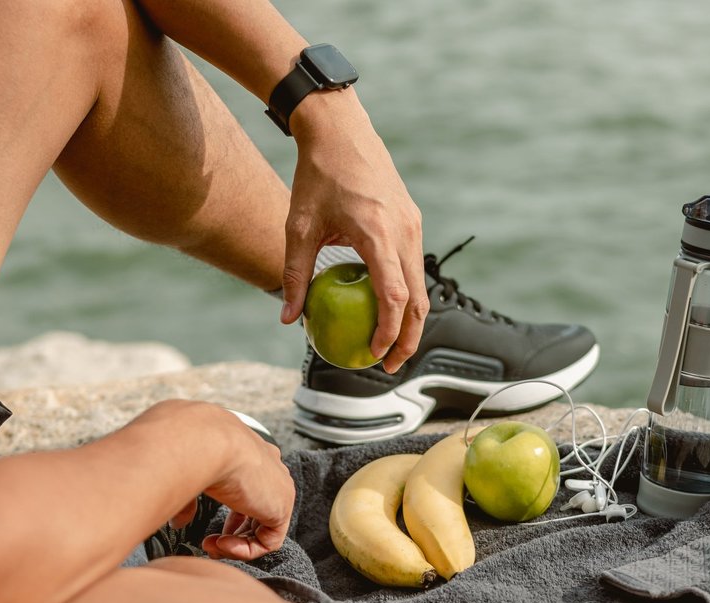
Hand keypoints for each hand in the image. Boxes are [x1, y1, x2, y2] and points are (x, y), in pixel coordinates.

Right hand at [170, 403, 293, 559]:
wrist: (204, 441)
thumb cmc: (191, 448)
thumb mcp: (189, 474)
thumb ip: (189, 500)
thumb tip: (178, 522)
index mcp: (252, 452)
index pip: (250, 488)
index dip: (231, 515)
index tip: (210, 526)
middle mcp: (270, 467)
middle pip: (260, 509)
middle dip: (234, 531)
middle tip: (210, 542)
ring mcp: (279, 486)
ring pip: (265, 527)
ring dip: (237, 543)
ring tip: (213, 545)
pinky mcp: (281, 506)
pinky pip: (269, 540)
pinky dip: (245, 550)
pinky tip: (222, 544)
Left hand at [279, 90, 427, 374]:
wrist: (340, 128)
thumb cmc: (315, 175)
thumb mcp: (298, 227)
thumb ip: (295, 274)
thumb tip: (289, 319)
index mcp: (378, 233)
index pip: (394, 296)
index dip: (389, 331)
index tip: (374, 355)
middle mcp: (405, 230)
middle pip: (419, 299)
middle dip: (408, 338)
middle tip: (388, 366)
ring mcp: (413, 224)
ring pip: (421, 283)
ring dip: (409, 319)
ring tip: (389, 345)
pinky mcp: (412, 219)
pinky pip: (413, 265)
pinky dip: (405, 293)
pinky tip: (383, 308)